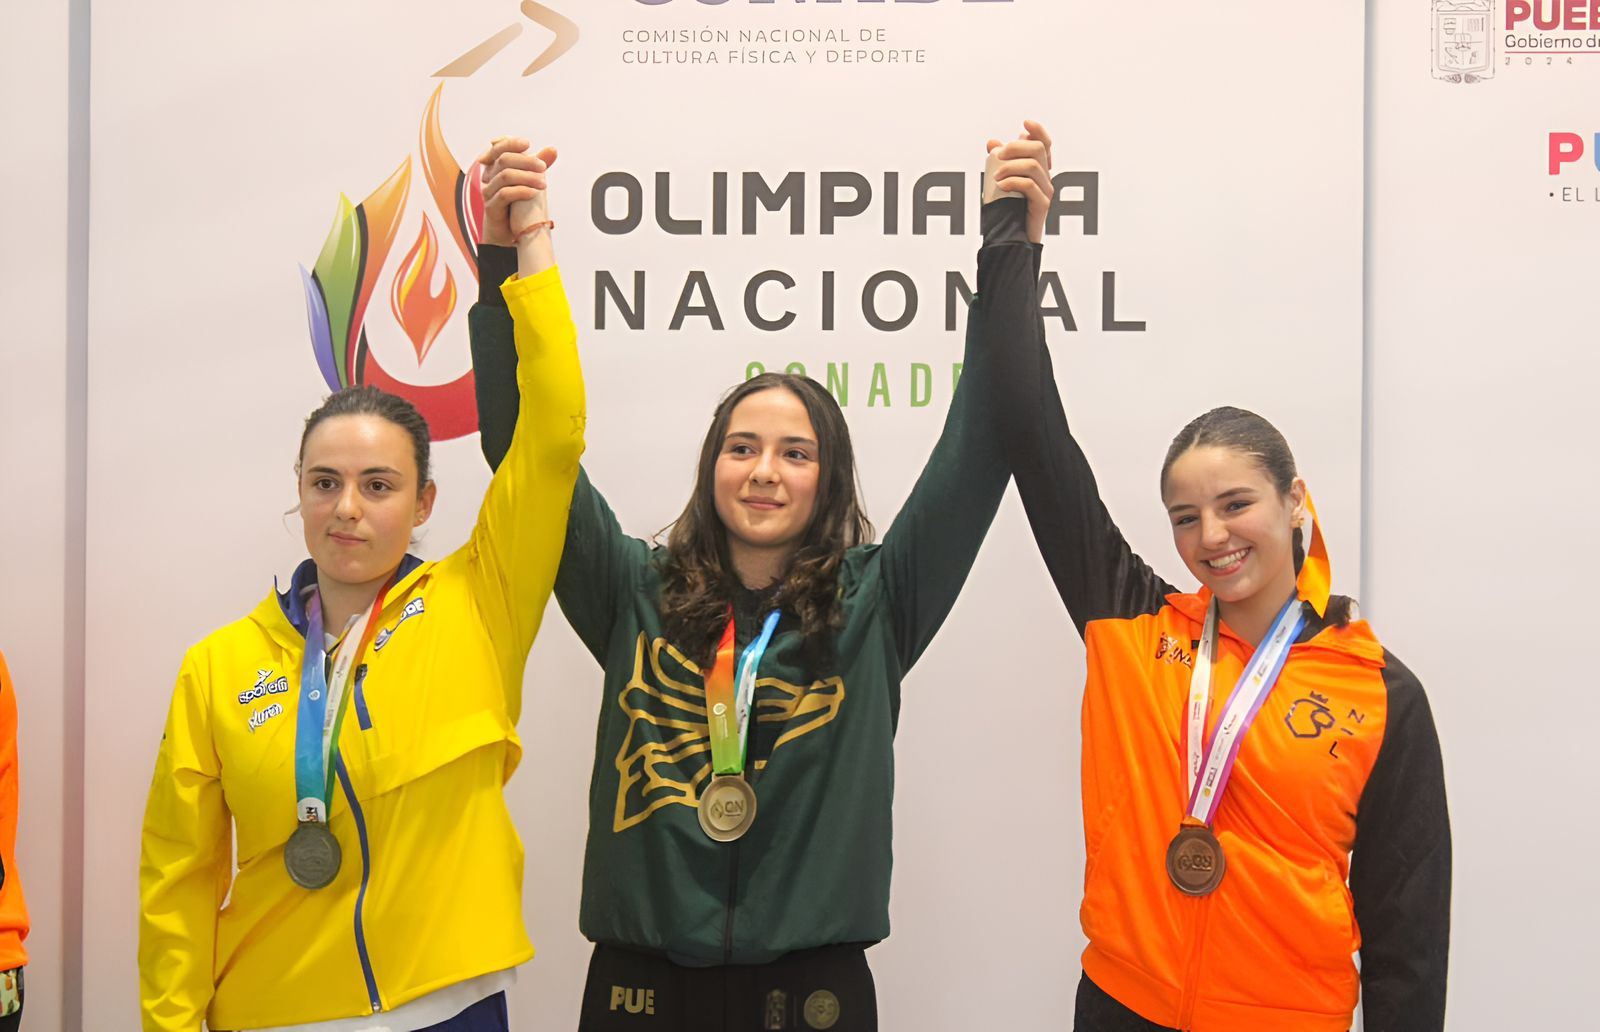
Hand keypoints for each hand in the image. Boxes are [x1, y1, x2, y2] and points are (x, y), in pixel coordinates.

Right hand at [476, 137, 558, 245]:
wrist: (510, 232)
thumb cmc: (518, 204)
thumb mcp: (529, 181)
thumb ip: (538, 165)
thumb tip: (553, 150)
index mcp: (496, 168)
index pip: (498, 149)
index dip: (511, 143)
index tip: (528, 144)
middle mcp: (490, 177)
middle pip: (504, 160)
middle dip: (526, 161)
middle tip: (543, 167)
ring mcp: (489, 192)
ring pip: (505, 176)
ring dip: (527, 177)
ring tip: (544, 183)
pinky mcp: (491, 207)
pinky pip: (504, 194)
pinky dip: (521, 191)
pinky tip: (534, 193)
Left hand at [984, 120, 1052, 243]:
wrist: (1013, 239)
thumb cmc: (1008, 209)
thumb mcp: (1001, 182)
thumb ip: (998, 162)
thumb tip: (992, 142)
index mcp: (1038, 169)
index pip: (1045, 143)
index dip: (1038, 130)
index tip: (1025, 123)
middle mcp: (1046, 177)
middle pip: (1038, 149)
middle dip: (1016, 146)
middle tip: (997, 155)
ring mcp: (1046, 190)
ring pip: (1034, 166)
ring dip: (1011, 166)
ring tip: (995, 177)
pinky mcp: (1042, 205)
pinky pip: (1030, 186)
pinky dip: (1014, 181)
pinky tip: (1002, 184)